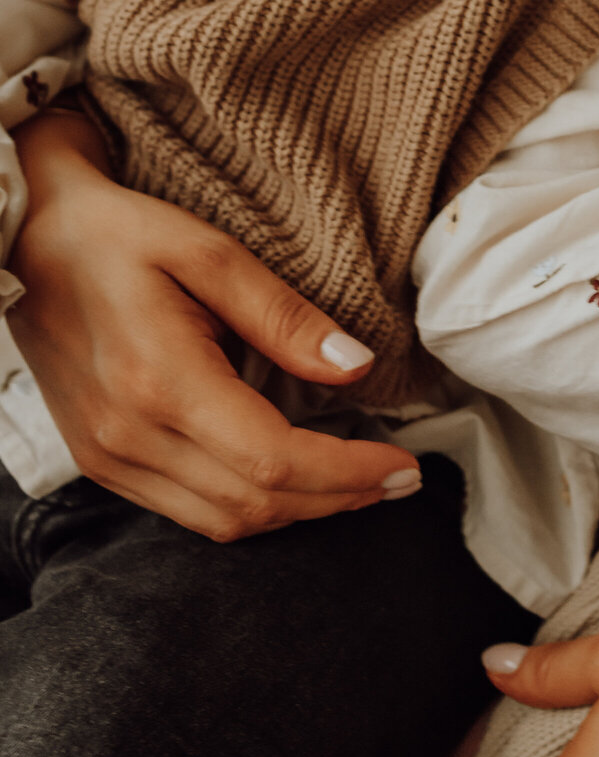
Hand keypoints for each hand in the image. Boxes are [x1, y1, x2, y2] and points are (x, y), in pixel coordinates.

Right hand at [7, 112, 418, 537]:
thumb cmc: (116, 235)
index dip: (348, 474)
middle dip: (338, 500)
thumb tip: (356, 367)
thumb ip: (283, 316)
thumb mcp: (208, 251)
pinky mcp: (101, 461)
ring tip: (357, 483)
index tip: (403, 464)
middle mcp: (129, 436)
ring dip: (298, 511)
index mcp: (160, 382)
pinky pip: (187, 511)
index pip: (274, 460)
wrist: (28, 241)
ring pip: (221, 521)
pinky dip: (250, 505)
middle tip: (398, 479)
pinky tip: (289, 477)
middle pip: (254, 504)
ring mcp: (108, 457)